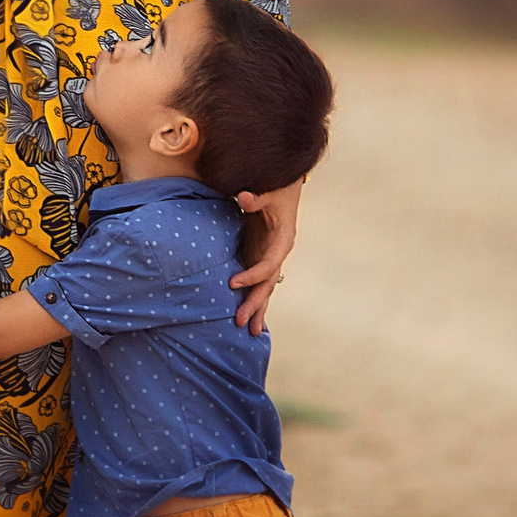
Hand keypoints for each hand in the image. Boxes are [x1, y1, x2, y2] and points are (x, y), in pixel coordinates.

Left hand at [228, 179, 301, 334]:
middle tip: (239, 322)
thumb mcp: (270, 191)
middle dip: (254, 304)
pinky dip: (254, 298)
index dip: (252, 275)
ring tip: (249, 331)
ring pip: (264, 288)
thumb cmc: (277, 187)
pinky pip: (258, 282)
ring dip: (256, 308)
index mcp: (283, 240)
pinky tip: (250, 318)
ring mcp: (270, 257)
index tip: (232, 283)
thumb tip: (244, 198)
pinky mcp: (261, 256)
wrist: (284, 185)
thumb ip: (256, 197)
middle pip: (267, 284)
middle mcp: (278, 253)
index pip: (268, 264)